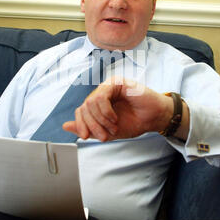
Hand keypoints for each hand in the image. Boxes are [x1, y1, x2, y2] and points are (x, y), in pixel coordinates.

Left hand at [63, 76, 188, 141]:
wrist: (154, 118)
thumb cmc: (134, 122)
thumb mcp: (107, 131)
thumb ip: (88, 128)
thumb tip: (65, 126)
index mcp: (98, 103)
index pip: (80, 111)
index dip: (80, 124)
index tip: (86, 137)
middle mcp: (101, 93)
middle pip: (84, 107)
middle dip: (92, 125)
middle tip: (105, 136)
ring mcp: (108, 86)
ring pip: (91, 102)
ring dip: (101, 120)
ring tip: (113, 126)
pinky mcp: (116, 82)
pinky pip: (101, 96)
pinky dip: (105, 111)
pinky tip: (114, 118)